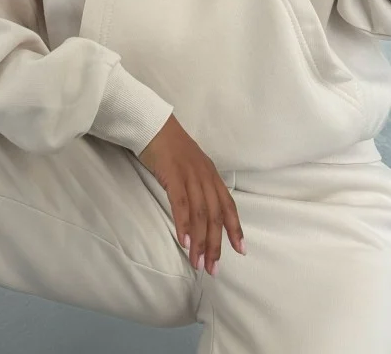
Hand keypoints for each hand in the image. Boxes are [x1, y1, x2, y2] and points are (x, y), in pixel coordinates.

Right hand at [137, 114, 245, 276]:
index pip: (228, 204)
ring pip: (201, 213)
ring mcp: (190, 174)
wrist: (151, 123)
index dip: (235, 227)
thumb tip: (198, 208)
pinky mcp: (173, 174)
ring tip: (198, 262)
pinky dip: (185, 225)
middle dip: (216, 244)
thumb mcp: (188, 165)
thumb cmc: (167, 145)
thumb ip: (196, 184)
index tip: (240, 250)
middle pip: (215, 215)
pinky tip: (185, 242)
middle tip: (213, 268)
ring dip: (200, 241)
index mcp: (210, 173)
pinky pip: (182, 204)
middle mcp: (205, 175)